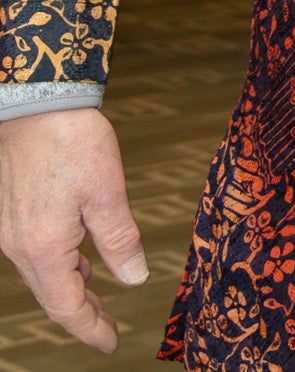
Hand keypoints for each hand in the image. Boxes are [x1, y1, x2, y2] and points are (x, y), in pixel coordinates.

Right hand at [0, 108, 147, 352]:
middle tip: (107, 328)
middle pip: (50, 294)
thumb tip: (132, 278)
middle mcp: (16, 245)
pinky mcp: (7, 213)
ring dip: (69, 288)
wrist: (35, 103)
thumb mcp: (108, 191)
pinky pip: (32, 252)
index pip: (66, 306)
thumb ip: (119, 239)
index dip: (89, 327)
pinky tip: (78, 259)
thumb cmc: (71, 141)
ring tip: (97, 297)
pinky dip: (57, 264)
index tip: (111, 342)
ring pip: (40, 273)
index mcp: (43, 246)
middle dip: (81, 314)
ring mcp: (7, 230)